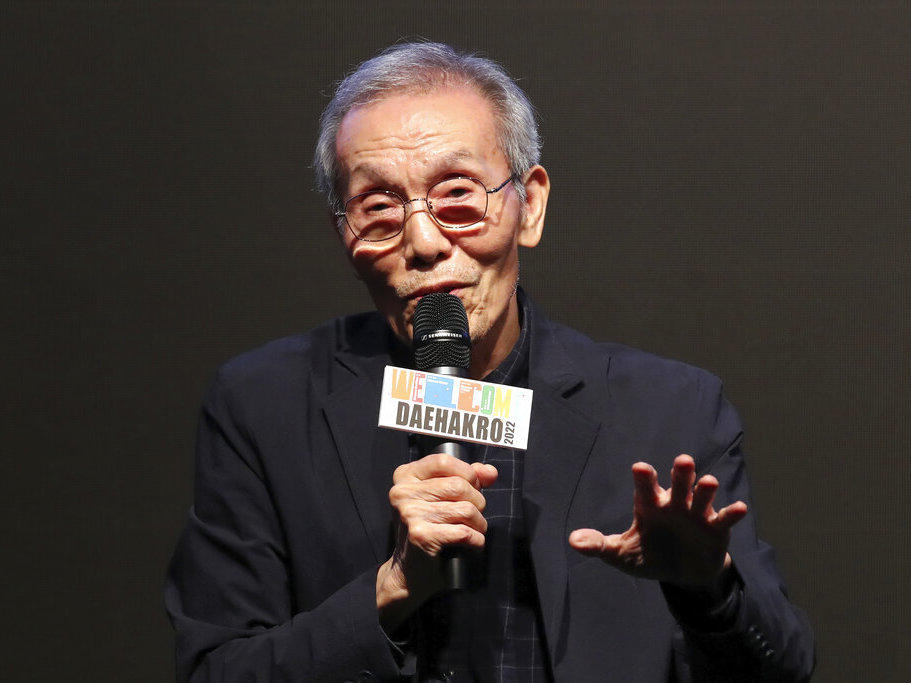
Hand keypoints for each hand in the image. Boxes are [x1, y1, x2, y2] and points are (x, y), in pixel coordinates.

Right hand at [376, 453, 497, 629]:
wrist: (409, 573)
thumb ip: (466, 479)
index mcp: (405, 476)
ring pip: (465, 509)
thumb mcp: (443, 498)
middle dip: (476, 503)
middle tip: (472, 517)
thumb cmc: (429, 530)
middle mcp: (402, 492)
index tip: (472, 487)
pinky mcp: (420, 535)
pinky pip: (464, 532)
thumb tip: (489, 472)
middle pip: (459, 485)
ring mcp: (409, 513)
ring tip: (472, 531)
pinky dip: (476, 540)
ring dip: (478, 524)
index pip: (443, 461)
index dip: (467, 473)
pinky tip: (470, 544)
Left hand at [569, 454, 746, 587]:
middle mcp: (674, 503)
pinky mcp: (716, 530)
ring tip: (707, 482)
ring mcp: (696, 514)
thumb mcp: (622, 554)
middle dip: (680, 473)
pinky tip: (739, 509)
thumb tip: (573, 541)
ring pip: (702, 496)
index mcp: (649, 505)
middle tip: (683, 461)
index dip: (644, 478)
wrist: (682, 575)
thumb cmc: (649, 556)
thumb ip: (600, 545)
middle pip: (678, 483)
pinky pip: (725, 519)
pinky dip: (732, 513)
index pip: (645, 487)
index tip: (640, 468)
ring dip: (705, 489)